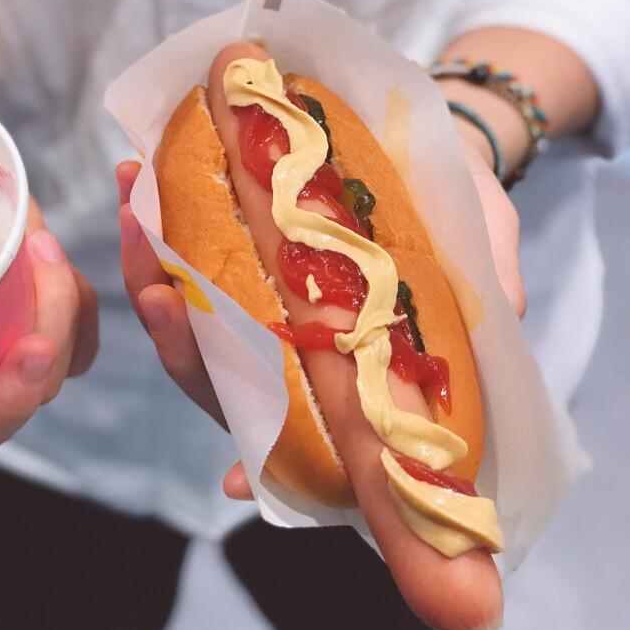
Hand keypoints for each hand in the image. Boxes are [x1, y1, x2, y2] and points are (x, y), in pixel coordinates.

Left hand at [116, 123, 526, 501]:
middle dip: (177, 337)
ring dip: (147, 263)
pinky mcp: (228, 236)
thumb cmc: (461, 219)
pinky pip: (175, 236)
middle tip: (159, 296)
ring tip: (133, 210)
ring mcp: (246, 293)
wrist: (438, 148)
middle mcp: (281, 343)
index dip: (261, 463)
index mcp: (337, 369)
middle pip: (212, 368)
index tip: (234, 481)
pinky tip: (137, 172)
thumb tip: (496, 322)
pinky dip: (153, 210)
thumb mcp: (484, 255)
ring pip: (180, 303)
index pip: (296, 430)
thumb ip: (485, 296)